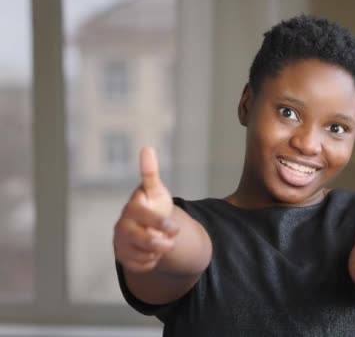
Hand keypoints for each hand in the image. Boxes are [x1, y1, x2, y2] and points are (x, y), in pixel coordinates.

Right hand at [113, 147, 178, 271]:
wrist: (146, 226)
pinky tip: (152, 252)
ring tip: (161, 242)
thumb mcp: (155, 190)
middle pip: (143, 241)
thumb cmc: (152, 205)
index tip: (175, 228)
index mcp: (132, 208)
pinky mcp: (122, 257)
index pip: (143, 217)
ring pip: (143, 255)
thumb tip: (146, 148)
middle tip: (172, 240)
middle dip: (162, 243)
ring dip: (158, 252)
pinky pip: (140, 266)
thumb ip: (150, 173)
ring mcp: (120, 242)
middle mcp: (122, 225)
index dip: (160, 224)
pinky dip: (151, 262)